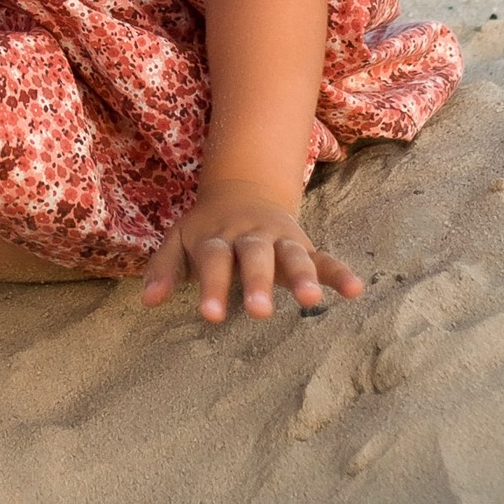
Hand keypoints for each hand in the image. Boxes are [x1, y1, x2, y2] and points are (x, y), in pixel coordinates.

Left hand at [141, 181, 363, 322]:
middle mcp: (250, 237)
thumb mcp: (179, 240)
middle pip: (254, 257)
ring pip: (292, 255)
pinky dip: (338, 272)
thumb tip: (148, 301)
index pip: (213, 260)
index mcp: (217, 236)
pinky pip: (323, 258)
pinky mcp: (302, 245)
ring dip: (302, 276)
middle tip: (260, 313)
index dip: (212, 286)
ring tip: (312, 300)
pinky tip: (355, 290)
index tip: (212, 315)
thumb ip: (164, 268)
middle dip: (258, 283)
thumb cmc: (206, 229)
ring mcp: (279, 240)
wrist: (242, 188)